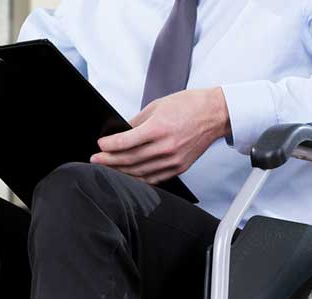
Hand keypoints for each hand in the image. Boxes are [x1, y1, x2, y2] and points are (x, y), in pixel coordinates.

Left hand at [90, 87, 231, 184]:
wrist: (215, 114)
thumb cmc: (189, 106)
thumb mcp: (158, 106)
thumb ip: (137, 121)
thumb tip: (120, 133)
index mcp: (159, 128)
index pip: (126, 141)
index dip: (109, 145)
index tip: (100, 145)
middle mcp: (166, 146)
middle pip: (130, 159)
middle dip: (109, 160)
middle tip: (96, 160)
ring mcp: (173, 160)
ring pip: (140, 171)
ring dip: (120, 171)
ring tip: (108, 168)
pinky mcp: (179, 167)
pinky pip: (154, 178)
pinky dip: (138, 178)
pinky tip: (128, 176)